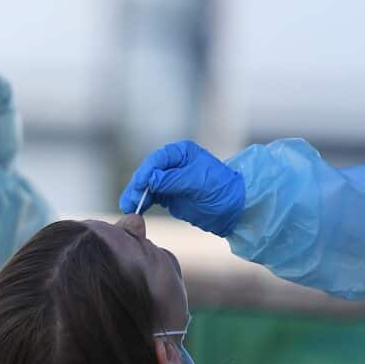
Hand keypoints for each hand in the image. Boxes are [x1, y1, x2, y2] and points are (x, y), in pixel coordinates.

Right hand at [119, 141, 244, 236]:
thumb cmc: (220, 189)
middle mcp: (174, 164)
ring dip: (137, 195)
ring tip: (129, 208)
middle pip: (148, 172)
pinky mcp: (170, 196)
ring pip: (147, 186)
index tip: (140, 186)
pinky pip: (152, 197)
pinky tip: (136, 210)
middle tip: (129, 201)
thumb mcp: (197, 182)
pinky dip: (144, 202)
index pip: (157, 159)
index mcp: (182, 153)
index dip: (146, 172)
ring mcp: (170, 180)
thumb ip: (173, 180)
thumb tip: (150, 179)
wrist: (235, 208)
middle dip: (138, 186)